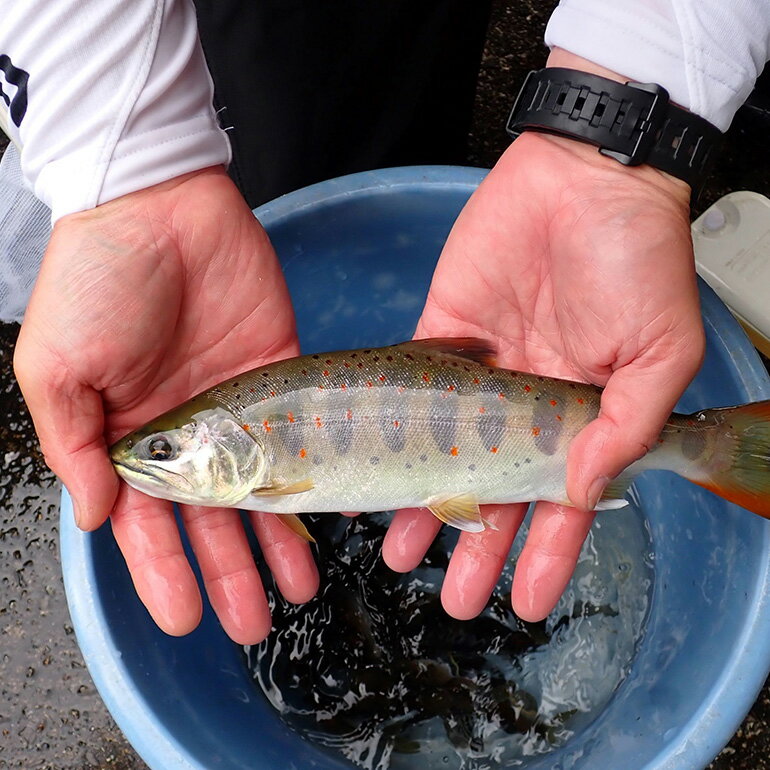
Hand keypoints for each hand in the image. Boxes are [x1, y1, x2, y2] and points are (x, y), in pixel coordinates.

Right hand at [14, 166, 318, 642]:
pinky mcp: (281, 372)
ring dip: (278, 540)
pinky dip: (314, 473)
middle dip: (229, 571)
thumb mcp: (58, 364)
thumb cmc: (96, 278)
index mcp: (130, 434)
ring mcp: (239, 405)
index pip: (146, 522)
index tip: (183, 618)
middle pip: (212, 517)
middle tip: (256, 623)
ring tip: (302, 588)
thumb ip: (77, 443)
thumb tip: (99, 516)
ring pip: (263, 486)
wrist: (160, 203)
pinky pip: (302, 433)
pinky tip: (328, 513)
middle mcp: (188, 430)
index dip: (163, 572)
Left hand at [383, 122, 702, 621]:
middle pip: (497, 490)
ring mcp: (482, 373)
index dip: (546, 554)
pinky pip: (411, 392)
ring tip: (399, 553)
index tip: (524, 601)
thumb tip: (586, 488)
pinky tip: (373, 470)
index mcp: (584, 412)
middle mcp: (528, 402)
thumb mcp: (659, 348)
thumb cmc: (636, 254)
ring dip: (424, 503)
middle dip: (478, 547)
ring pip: (447, 453)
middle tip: (454, 599)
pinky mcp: (441, 333)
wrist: (582, 174)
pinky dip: (391, 432)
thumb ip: (627, 423)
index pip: (563, 500)